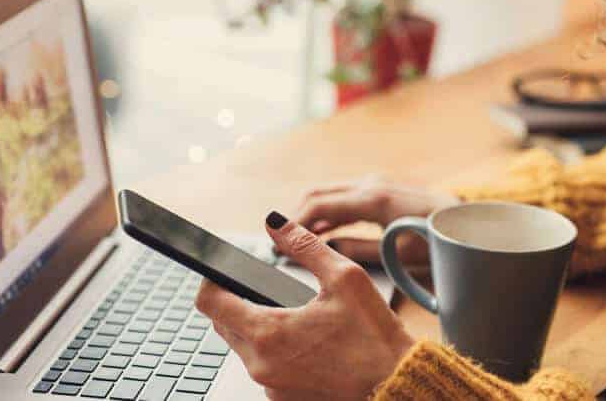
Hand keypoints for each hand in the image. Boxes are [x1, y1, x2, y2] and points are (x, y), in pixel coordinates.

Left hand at [196, 212, 415, 400]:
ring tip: (294, 316)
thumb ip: (305, 245)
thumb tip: (275, 223)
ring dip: (256, 328)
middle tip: (267, 290)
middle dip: (237, 303)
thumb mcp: (345, 278)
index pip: (210, 303)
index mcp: (268, 333)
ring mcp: (270, 386)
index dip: (211, 280)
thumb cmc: (375, 337)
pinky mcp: (282, 398)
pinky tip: (305, 344)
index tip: (221, 271)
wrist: (395, 386)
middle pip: (223, 325)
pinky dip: (274, 352)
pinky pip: (264, 368)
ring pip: (243, 348)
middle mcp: (260, 365)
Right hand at [294, 176, 460, 264]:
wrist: (468, 223)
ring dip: (310, 213)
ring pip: (329, 192)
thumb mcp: (396, 254)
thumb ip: (356, 250)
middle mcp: (371, 184)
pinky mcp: (381, 189)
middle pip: (318, 193)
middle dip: (295, 215)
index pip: (319, 205)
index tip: (276, 241)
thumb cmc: (439, 241)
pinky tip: (321, 232)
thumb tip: (325, 250)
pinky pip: (344, 196)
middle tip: (278, 241)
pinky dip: (327, 211)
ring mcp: (376, 183)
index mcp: (373, 198)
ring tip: (295, 240)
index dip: (293, 223)